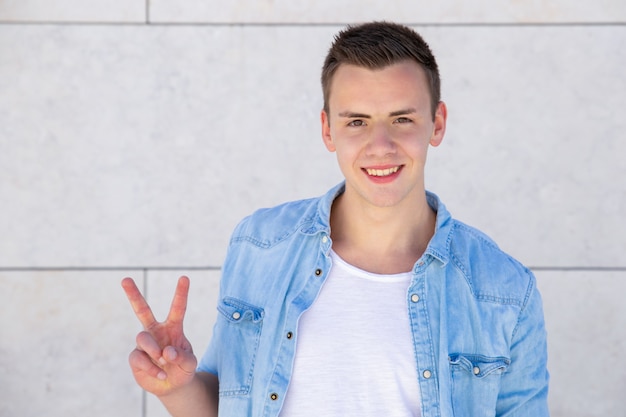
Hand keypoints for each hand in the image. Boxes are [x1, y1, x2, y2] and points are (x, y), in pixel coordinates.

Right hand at [121, 276, 197, 396]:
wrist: (173, 386)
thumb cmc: (183, 369)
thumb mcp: (190, 363)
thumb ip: (182, 357)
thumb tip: (166, 352)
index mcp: (173, 327)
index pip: (177, 308)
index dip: (181, 293)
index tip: (184, 277)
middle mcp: (156, 331)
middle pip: (142, 310)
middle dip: (133, 295)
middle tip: (125, 279)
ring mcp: (144, 344)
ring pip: (142, 337)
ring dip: (153, 349)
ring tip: (163, 360)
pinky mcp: (136, 358)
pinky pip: (139, 358)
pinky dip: (151, 367)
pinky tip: (160, 374)